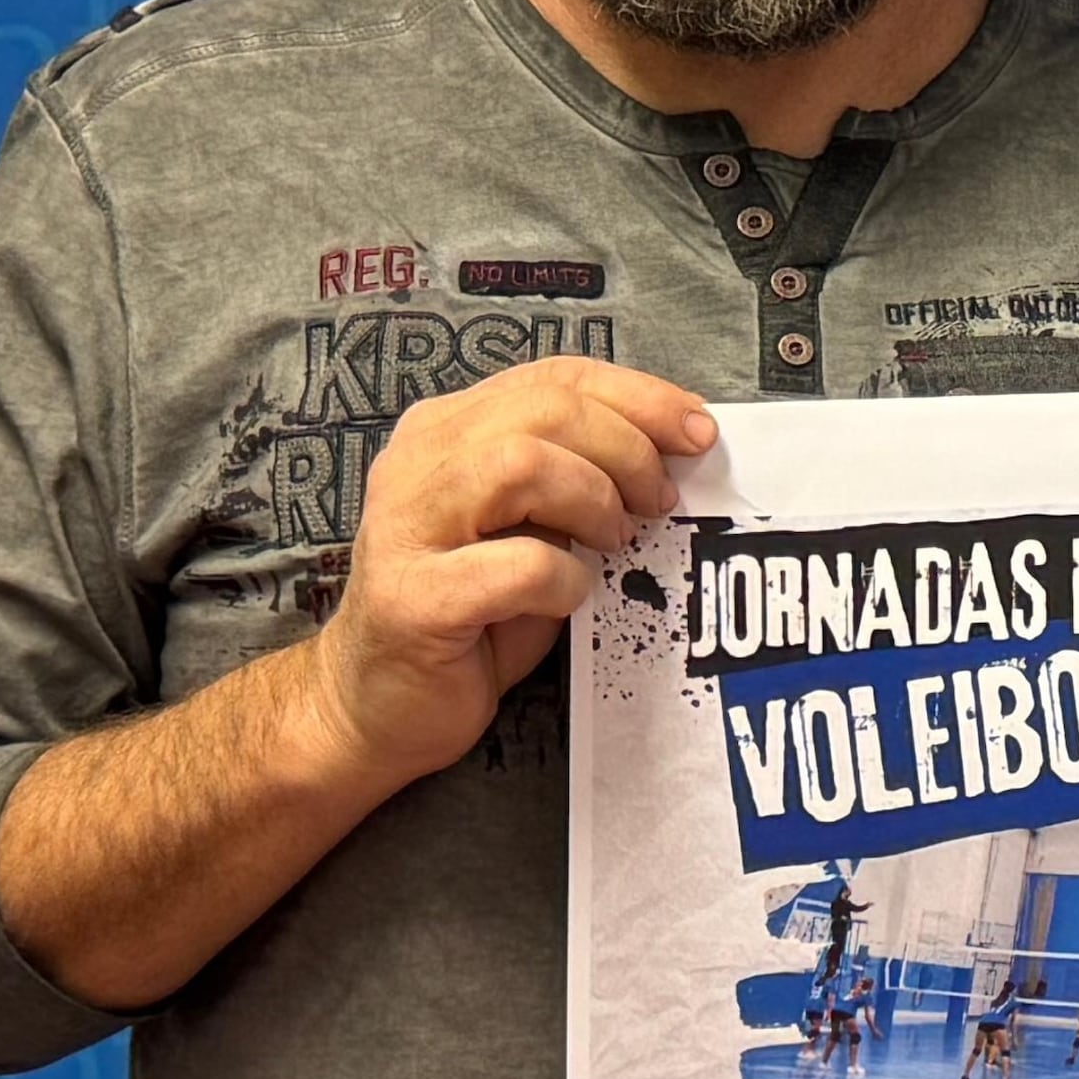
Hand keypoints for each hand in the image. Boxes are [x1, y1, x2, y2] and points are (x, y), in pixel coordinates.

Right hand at [309, 358, 715, 789]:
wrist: (381, 702)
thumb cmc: (473, 609)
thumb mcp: (532, 523)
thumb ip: (577, 472)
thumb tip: (675, 445)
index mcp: (446, 431)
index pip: (554, 376)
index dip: (639, 396)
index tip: (697, 431)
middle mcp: (415, 464)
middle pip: (545, 410)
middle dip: (626, 448)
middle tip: (659, 500)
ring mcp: (403, 528)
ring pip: (520, 466)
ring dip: (593, 500)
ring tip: (612, 541)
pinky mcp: (411, 598)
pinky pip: (516, 565)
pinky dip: (565, 579)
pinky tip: (566, 597)